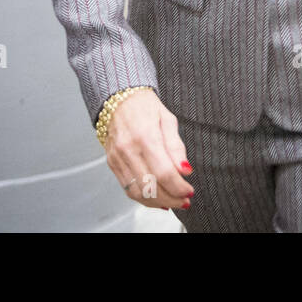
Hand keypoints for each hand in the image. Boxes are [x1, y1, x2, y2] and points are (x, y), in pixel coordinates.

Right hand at [103, 90, 194, 211]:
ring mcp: (118, 158)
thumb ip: (176, 147)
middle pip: (150, 187)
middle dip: (171, 199)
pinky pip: (127, 188)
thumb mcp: (168, 120)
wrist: (118, 99)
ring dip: (158, 202)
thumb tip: (185, 170)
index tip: (189, 190)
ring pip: (137, 192)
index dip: (178, 187)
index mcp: (145, 136)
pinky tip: (157, 198)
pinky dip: (144, 198)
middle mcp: (128, 149)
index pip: (163, 172)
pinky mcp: (112, 163)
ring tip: (173, 202)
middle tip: (184, 200)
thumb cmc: (145, 107)